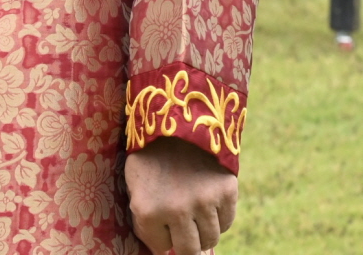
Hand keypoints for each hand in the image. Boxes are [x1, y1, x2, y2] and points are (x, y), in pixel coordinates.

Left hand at [125, 137, 237, 252]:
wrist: (177, 119)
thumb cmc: (150, 156)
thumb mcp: (135, 186)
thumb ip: (145, 220)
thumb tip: (162, 250)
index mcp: (148, 211)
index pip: (162, 247)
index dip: (162, 235)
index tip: (162, 220)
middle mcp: (178, 210)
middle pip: (190, 250)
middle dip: (186, 242)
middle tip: (184, 228)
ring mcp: (204, 201)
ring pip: (210, 239)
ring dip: (203, 230)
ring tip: (195, 213)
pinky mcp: (226, 191)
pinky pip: (227, 222)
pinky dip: (219, 218)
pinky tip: (209, 203)